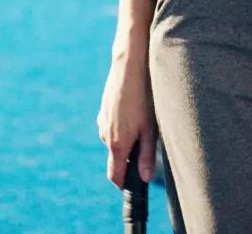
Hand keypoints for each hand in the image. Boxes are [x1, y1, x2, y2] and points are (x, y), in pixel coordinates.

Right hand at [97, 47, 156, 189]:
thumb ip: (146, 156)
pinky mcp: (103, 108)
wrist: (128, 66)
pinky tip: (134, 109)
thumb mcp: (150, 129)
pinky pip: (111, 125)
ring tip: (142, 121)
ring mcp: (102, 120)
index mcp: (116, 144)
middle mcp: (104, 134)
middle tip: (146, 143)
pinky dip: (121, 125)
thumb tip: (145, 178)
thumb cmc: (143, 97)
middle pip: (115, 157)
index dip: (123, 184)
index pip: (114, 176)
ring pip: (113, 139)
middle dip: (128, 157)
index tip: (132, 186)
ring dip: (125, 138)